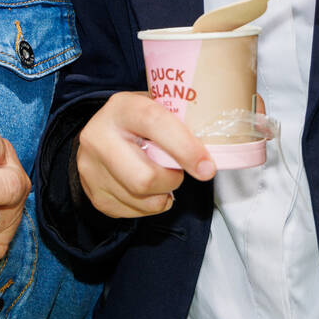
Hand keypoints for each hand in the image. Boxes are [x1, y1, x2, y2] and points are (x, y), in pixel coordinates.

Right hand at [75, 92, 213, 218]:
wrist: (101, 133)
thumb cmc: (140, 120)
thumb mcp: (158, 106)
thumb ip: (184, 120)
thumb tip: (227, 137)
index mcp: (122, 107)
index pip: (154, 125)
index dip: (185, 148)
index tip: (207, 168)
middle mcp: (99, 136)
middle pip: (144, 177)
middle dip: (172, 181)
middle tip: (179, 172)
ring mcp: (91, 167)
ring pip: (142, 198)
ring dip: (163, 195)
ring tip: (163, 178)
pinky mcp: (94, 193)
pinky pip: (133, 212)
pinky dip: (150, 205)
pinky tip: (148, 189)